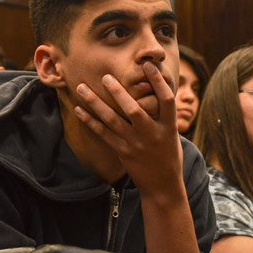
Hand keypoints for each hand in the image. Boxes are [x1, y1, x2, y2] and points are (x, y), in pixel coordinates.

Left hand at [73, 61, 182, 195]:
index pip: (166, 99)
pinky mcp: (122, 152)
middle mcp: (152, 134)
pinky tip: (79, 110)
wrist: (163, 187)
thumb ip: (163, 115)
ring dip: (96, 103)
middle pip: (134, 109)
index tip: (148, 65)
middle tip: (105, 76)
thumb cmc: (169, 157)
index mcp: (169, 127)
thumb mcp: (172, 135)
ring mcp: (136, 144)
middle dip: (119, 92)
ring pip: (112, 120)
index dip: (158, 81)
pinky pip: (103, 134)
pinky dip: (90, 121)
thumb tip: (152, 91)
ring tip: (82, 88)